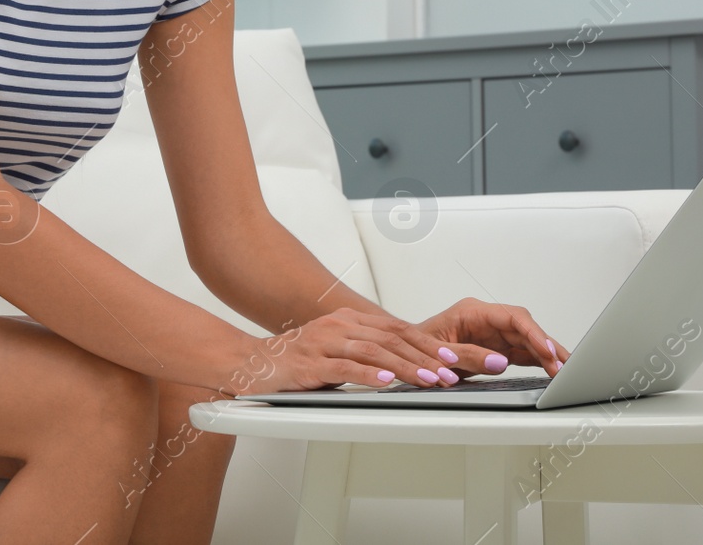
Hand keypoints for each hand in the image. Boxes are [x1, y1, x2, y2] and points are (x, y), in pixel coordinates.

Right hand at [235, 307, 481, 393]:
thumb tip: (402, 363)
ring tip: (428, 379)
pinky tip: (384, 383)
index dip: (426, 343)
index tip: (450, 357)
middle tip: (449, 372)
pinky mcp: (309, 364)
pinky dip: (367, 376)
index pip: (396, 329)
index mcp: (348, 320)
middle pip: (391, 339)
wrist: (252, 362)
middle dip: (424, 356)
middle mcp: (338, 326)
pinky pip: (343, 368)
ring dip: (404, 368)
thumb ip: (365, 352)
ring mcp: (323, 343)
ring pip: (373, 353)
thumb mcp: (336, 349)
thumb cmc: (296, 359)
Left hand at [415, 297, 569, 379]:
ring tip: (565, 370)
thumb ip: (468, 356)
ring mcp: (491, 334)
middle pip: (524, 328)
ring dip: (546, 354)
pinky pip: (521, 352)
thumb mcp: (439, 353)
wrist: (404, 354)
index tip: (548, 349)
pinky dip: (536, 361)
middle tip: (564, 365)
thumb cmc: (416, 347)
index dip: (533, 333)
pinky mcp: (494, 348)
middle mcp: (485, 320)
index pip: (511, 317)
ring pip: (526, 340)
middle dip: (546, 345)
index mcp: (472, 312)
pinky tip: (551, 369)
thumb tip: (500, 361)